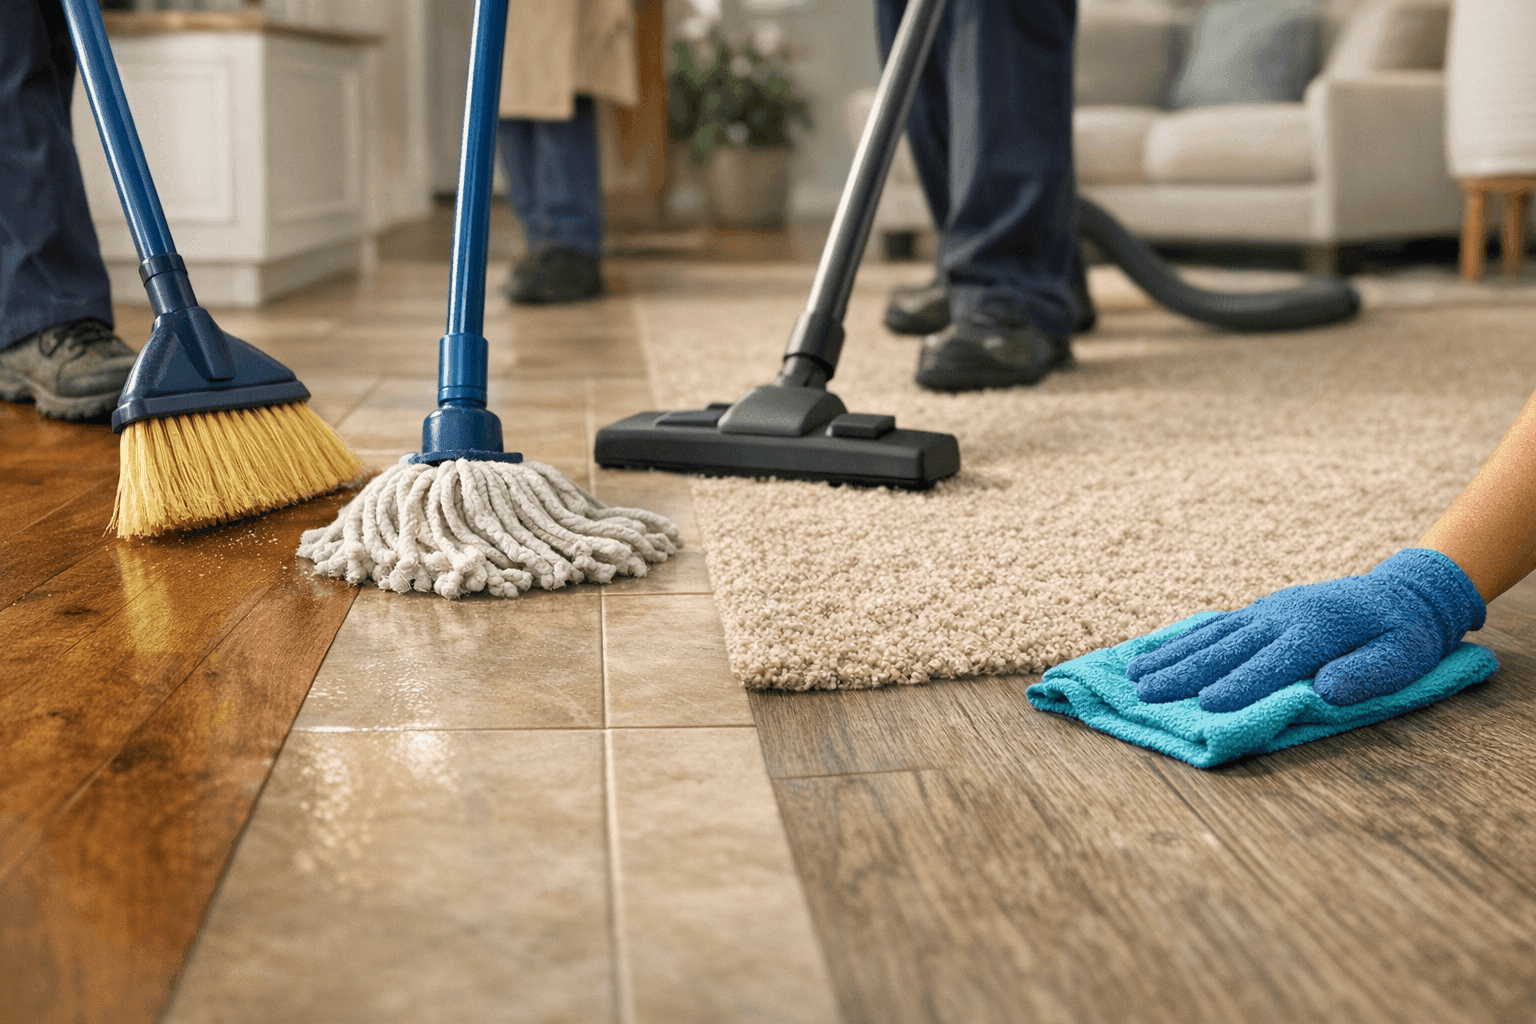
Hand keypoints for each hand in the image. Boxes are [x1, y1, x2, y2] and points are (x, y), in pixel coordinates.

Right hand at [1127, 549, 1484, 711]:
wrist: (1402, 592)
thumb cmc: (1404, 635)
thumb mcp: (1404, 658)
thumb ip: (1367, 673)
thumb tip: (1325, 689)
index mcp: (1316, 630)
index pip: (1272, 663)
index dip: (1240, 685)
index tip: (1206, 705)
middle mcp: (1282, 616)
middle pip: (1227, 648)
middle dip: (1184, 672)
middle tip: (1146, 692)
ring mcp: (1266, 611)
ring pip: (1212, 636)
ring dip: (1172, 656)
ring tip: (1135, 674)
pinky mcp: (1259, 611)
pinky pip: (1215, 626)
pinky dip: (1184, 640)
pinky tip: (1157, 651)